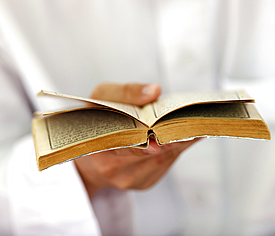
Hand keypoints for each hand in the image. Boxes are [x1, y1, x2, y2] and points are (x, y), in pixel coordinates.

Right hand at [74, 83, 197, 196]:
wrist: (88, 151)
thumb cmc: (96, 119)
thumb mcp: (102, 96)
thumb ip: (126, 92)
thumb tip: (155, 91)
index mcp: (99, 148)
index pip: (128, 145)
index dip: (149, 138)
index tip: (167, 130)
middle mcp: (113, 170)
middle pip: (152, 154)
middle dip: (170, 135)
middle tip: (186, 119)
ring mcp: (130, 180)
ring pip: (164, 159)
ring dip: (177, 140)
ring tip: (186, 122)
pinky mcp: (144, 183)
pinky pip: (166, 164)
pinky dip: (175, 147)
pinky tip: (177, 135)